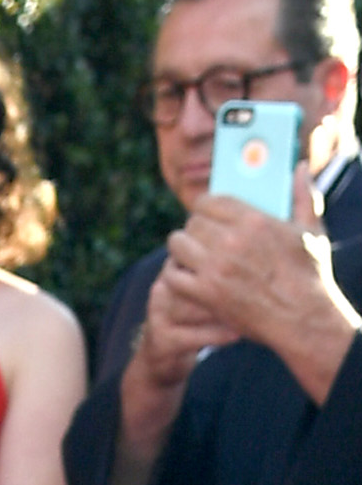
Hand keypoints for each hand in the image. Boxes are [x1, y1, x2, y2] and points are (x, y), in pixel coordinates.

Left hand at [151, 190, 360, 404]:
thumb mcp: (311, 230)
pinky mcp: (205, 293)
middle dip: (194, 227)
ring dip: (181, 248)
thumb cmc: (308, 274)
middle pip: (193, 222)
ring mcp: (215, 268)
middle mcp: (231, 240)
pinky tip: (184, 275)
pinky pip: (173, 275)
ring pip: (178, 244)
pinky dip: (175, 274)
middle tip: (198, 236)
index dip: (205, 205)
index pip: (212, 201)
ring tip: (188, 253)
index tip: (206, 212)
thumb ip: (303, 195)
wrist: (301, 317)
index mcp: (254, 220)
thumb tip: (300, 168)